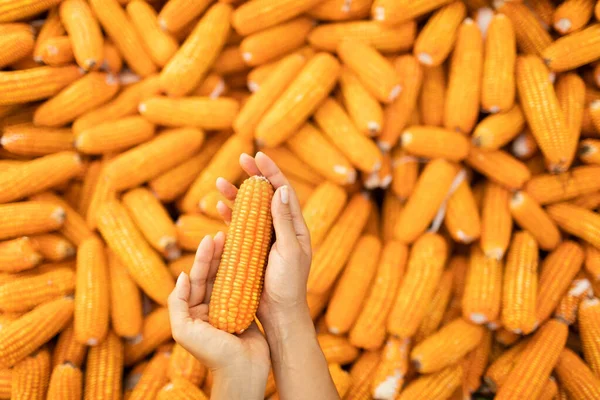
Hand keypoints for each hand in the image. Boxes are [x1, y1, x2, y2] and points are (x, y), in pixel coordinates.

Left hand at [167, 233, 269, 397]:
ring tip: (234, 240)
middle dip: (216, 254)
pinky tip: (250, 258)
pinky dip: (246, 272)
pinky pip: (244, 287)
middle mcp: (209, 307)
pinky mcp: (245, 310)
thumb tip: (182, 276)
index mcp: (193, 311)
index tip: (210, 238)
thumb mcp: (183, 330)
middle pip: (212, 274)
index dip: (202, 258)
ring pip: (228, 278)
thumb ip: (178, 303)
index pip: (196, 278)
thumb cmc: (212, 354)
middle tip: (222, 234)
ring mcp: (228, 308)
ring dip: (230, 259)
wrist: (243, 371)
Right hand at [215, 151, 311, 325]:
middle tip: (240, 159)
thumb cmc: (289, 284)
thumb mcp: (289, 251)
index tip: (258, 155)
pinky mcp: (251, 251)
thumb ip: (283, 222)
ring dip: (236, 195)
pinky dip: (230, 217)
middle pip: (266, 195)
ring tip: (219, 182)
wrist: (279, 314)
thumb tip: (280, 190)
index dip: (272, 171)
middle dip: (253, 176)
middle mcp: (281, 229)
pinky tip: (219, 208)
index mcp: (295, 226)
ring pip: (250, 210)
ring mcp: (266, 239)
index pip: (283, 191)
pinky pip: (240, 229)